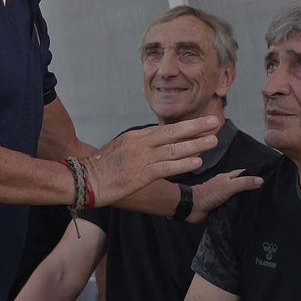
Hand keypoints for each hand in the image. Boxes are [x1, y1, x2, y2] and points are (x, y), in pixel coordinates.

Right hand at [80, 117, 222, 207]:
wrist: (84, 180)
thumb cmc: (101, 169)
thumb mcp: (120, 150)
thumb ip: (138, 147)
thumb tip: (153, 147)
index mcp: (136, 137)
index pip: (166, 129)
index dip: (187, 126)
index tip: (203, 123)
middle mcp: (141, 143)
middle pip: (173, 132)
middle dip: (196, 127)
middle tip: (215, 120)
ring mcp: (142, 158)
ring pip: (174, 149)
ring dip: (195, 144)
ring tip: (213, 140)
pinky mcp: (141, 174)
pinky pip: (167, 168)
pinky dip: (183, 164)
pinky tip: (197, 162)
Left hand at [188, 169, 265, 223]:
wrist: (193, 208)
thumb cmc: (209, 194)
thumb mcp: (228, 186)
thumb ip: (244, 183)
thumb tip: (261, 180)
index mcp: (227, 178)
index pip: (243, 174)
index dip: (253, 175)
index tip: (266, 178)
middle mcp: (226, 186)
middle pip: (242, 186)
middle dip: (252, 188)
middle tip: (266, 193)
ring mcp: (223, 197)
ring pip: (238, 197)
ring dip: (246, 200)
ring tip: (261, 204)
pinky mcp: (221, 208)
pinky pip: (233, 208)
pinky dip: (239, 210)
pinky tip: (248, 213)